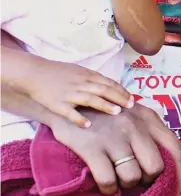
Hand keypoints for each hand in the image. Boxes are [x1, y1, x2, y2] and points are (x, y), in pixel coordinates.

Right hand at [14, 56, 132, 127]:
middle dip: (119, 97)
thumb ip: (94, 79)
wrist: (34, 73)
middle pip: (104, 90)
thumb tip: (111, 86)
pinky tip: (88, 124)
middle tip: (131, 106)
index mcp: (87, 75)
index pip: (109, 83)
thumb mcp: (79, 71)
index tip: (132, 98)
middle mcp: (80, 84)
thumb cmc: (58, 73)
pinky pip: (69, 112)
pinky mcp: (57, 104)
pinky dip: (79, 118)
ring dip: (104, 105)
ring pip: (90, 99)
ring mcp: (69, 94)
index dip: (122, 91)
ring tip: (117, 112)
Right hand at [49, 105, 180, 195]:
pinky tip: (106, 186)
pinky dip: (109, 189)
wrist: (69, 100)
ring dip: (126, 185)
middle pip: (156, 168)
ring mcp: (114, 136)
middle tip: (136, 180)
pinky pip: (108, 180)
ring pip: (132, 176)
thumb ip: (149, 133)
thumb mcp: (133, 115)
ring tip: (118, 178)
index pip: (177, 150)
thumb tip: (166, 165)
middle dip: (147, 180)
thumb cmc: (105, 113)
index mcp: (150, 119)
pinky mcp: (91, 146)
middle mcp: (135, 126)